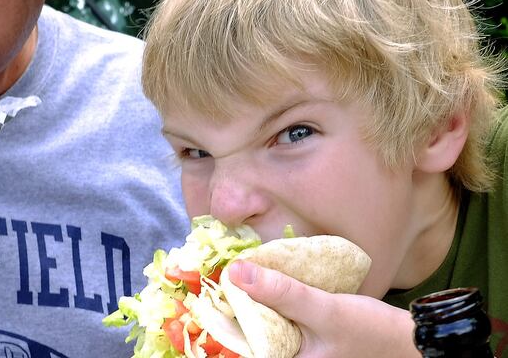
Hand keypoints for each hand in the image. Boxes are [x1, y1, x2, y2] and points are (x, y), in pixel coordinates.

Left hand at [227, 261, 420, 357]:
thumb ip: (281, 293)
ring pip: (263, 326)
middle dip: (236, 308)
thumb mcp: (323, 309)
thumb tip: (237, 271)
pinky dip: (272, 304)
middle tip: (226, 277)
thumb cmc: (371, 331)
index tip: (210, 292)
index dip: (220, 320)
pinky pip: (279, 322)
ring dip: (253, 303)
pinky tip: (268, 284)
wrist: (411, 339)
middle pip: (248, 335)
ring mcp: (297, 352)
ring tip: (243, 276)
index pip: (238, 346)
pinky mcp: (305, 340)